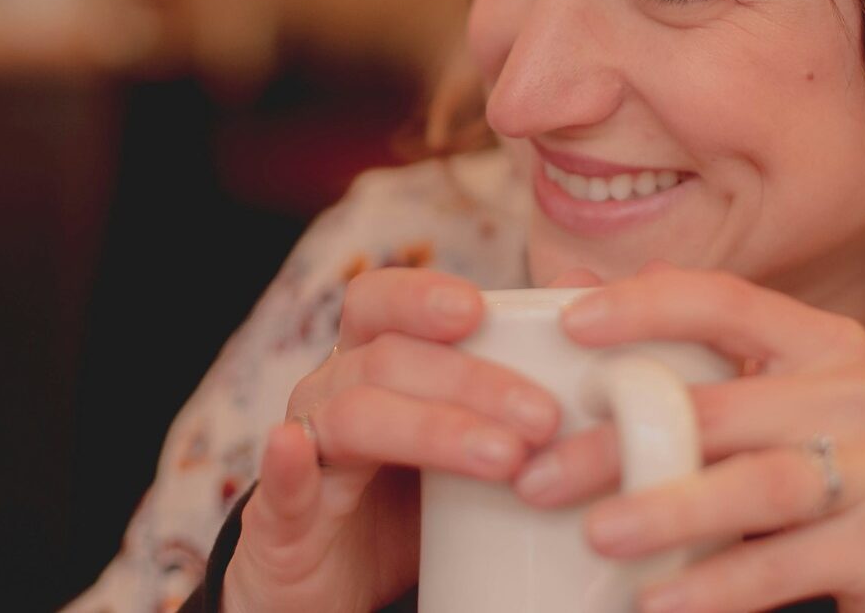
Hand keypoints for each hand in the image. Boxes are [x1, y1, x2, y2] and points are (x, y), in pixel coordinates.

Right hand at [222, 267, 600, 612]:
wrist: (345, 588)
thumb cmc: (419, 500)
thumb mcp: (471, 434)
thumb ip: (522, 365)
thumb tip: (584, 282)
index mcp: (371, 361)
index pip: (379, 301)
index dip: (420, 296)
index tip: (476, 309)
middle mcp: (330, 393)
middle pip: (387, 359)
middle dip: (471, 381)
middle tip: (544, 417)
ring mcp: (305, 453)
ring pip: (354, 416)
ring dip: (431, 428)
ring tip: (505, 459)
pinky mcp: (282, 522)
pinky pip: (279, 487)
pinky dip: (286, 466)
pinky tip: (294, 449)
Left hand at [510, 263, 864, 612]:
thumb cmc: (835, 482)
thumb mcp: (773, 410)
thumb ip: (689, 359)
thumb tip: (572, 289)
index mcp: (820, 343)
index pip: (725, 301)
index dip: (645, 304)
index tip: (567, 321)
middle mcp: (856, 391)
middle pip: (718, 407)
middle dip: (619, 442)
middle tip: (537, 477)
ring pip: (757, 483)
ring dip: (669, 510)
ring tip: (597, 535)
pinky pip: (787, 563)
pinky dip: (718, 586)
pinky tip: (657, 601)